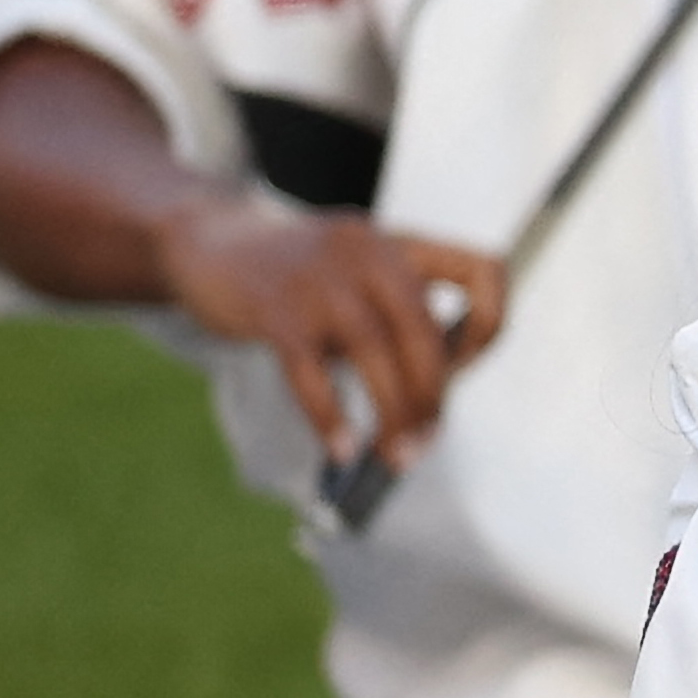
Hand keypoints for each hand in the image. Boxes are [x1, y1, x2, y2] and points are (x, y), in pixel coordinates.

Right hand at [153, 194, 504, 465]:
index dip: (488, 325)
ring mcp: (319, 277)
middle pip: (424, 332)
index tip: (465, 366)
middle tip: (425, 441)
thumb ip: (400, 318)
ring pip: (375, 353)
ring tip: (395, 455)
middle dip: (432, 397)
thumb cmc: (300, 275)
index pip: (484, 271)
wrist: (208, 242)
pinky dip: (329, 417)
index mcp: (403, 244)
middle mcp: (369, 252)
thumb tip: (434, 398)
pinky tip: (341, 448)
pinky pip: (310, 373)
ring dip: (393, 414)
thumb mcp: (363, 275)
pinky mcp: (272, 308)